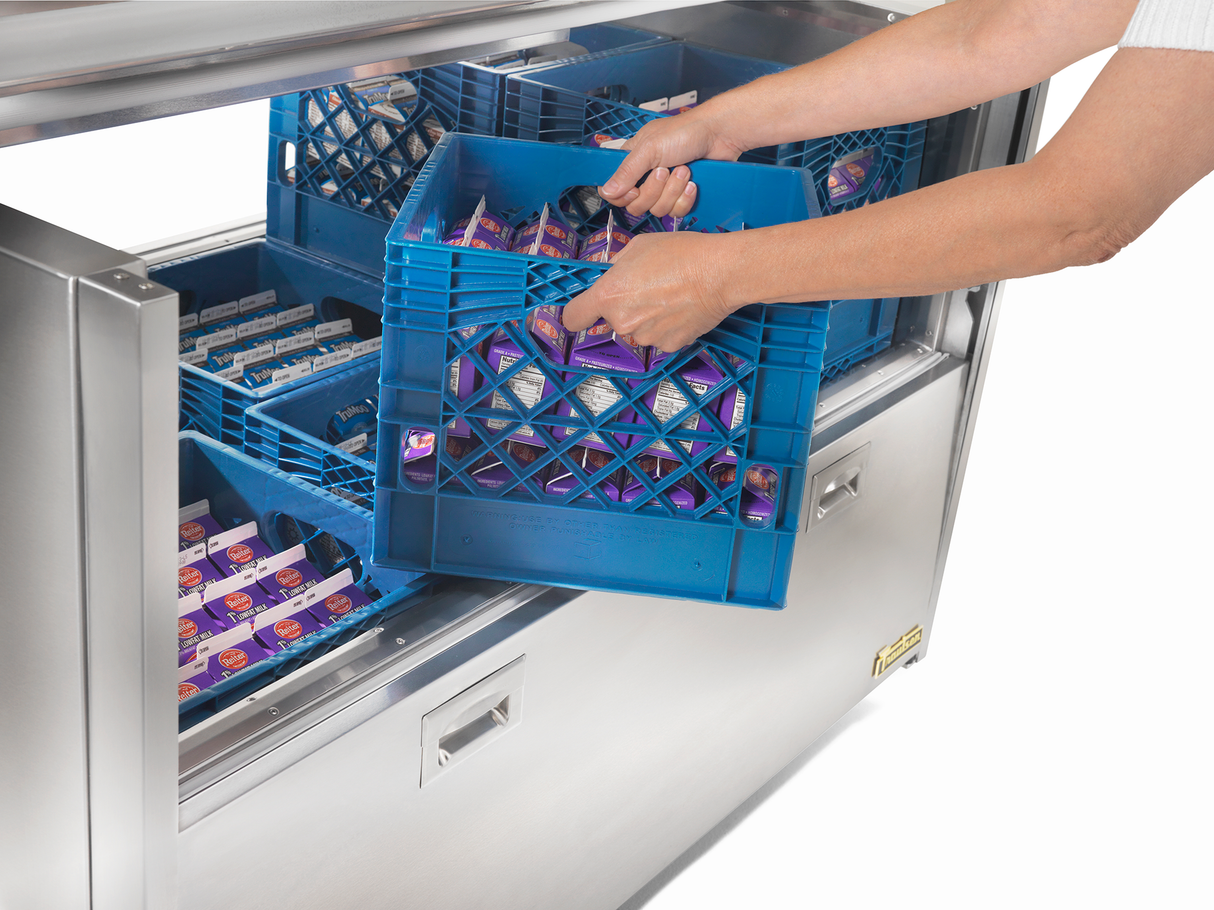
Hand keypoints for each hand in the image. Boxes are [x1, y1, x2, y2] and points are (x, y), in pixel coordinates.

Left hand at [562, 231, 736, 352]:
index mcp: (609, 295)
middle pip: (612, 321)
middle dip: (625, 307)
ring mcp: (646, 336)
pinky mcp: (668, 345)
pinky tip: (680, 308)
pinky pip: (659, 337)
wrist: (719, 272)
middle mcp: (623, 320)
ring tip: (669, 295)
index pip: (573, 317)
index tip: (582, 312)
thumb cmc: (683, 254)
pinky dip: (667, 326)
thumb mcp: (639, 247)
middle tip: (647, 288)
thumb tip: (613, 273)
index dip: (576, 314)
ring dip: (647, 317)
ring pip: (638, 329)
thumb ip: (617, 266)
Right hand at [598, 109, 748, 218]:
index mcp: (632, 160)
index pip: (613, 190)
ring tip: (684, 170)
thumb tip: (607, 192)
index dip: (621, 195)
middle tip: (665, 170)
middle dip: (654, 190)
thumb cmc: (685, 131)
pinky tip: (692, 183)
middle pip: (636, 205)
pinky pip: (676, 212)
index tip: (633, 189)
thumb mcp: (650, 148)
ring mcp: (665, 188)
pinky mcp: (682, 196)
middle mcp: (646, 175)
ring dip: (672, 191)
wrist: (720, 135)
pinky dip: (685, 198)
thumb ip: (627, 171)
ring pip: (657, 209)